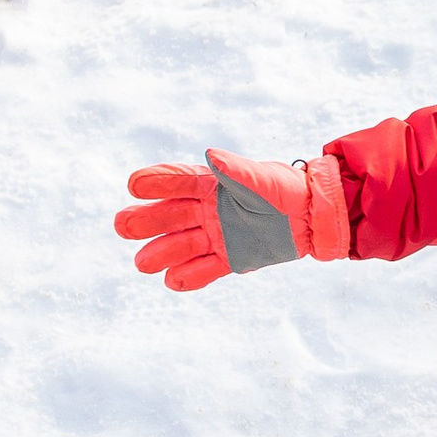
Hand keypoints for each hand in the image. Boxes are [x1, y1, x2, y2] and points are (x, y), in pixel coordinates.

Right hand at [116, 147, 351, 289]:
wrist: (313, 217)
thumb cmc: (287, 188)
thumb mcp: (263, 178)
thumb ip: (237, 171)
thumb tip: (212, 155)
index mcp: (213, 184)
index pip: (178, 182)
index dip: (156, 183)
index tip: (133, 185)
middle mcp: (208, 210)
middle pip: (170, 216)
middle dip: (146, 220)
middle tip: (123, 226)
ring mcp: (217, 235)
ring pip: (182, 245)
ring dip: (161, 253)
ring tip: (142, 263)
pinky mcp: (231, 257)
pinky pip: (205, 269)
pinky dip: (190, 276)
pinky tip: (171, 281)